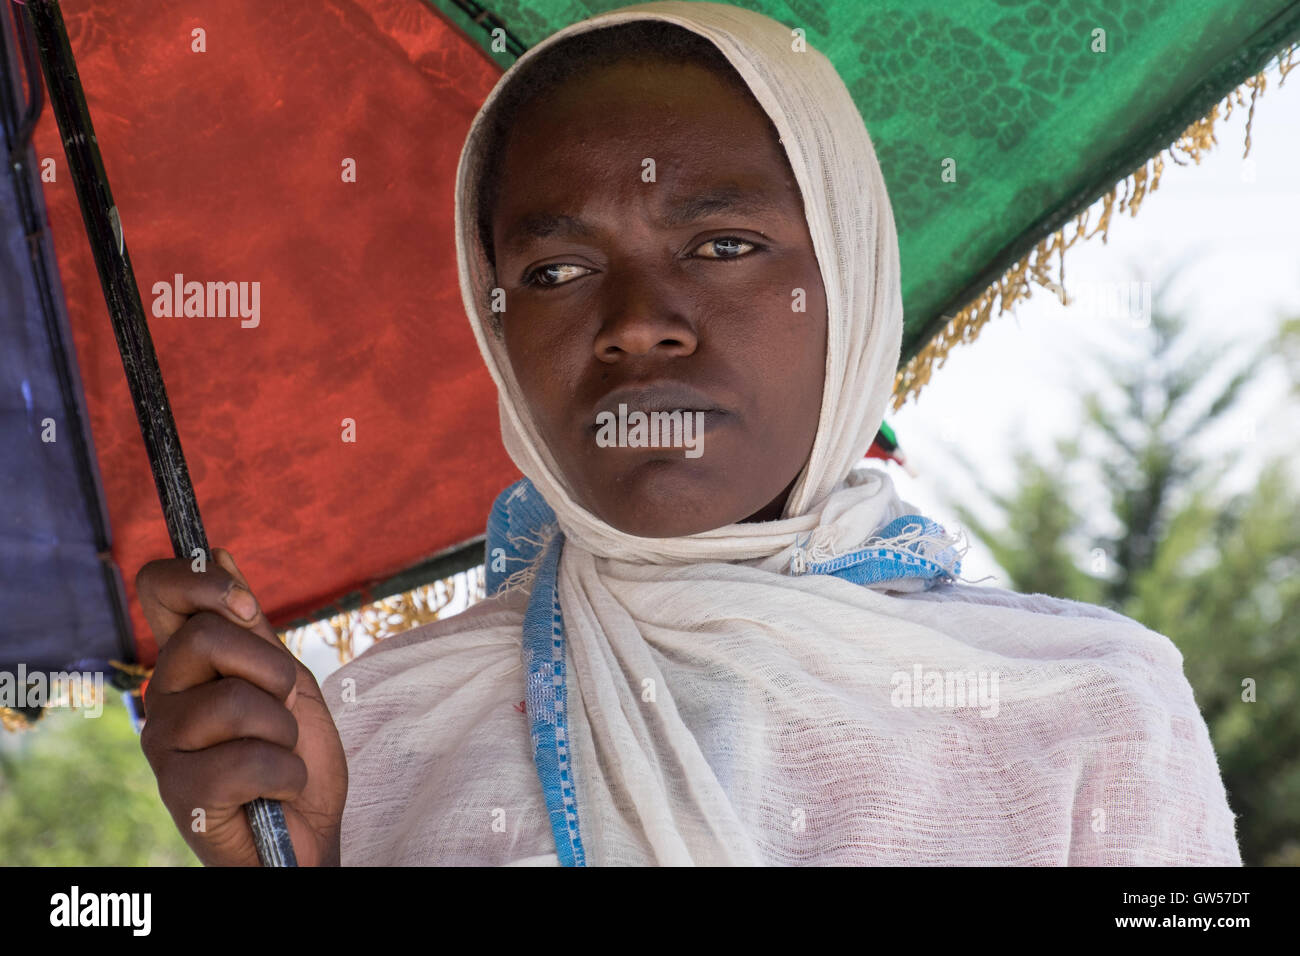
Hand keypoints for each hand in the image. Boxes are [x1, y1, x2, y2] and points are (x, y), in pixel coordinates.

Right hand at [135, 548, 346, 865]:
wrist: (306, 834)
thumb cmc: (294, 755)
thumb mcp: (285, 679)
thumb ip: (251, 626)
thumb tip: (218, 552)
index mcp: (186, 663)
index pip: (159, 589)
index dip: (200, 582)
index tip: (246, 607)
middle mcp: (162, 697)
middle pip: (208, 636)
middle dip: (272, 672)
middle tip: (283, 710)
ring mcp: (164, 745)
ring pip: (236, 701)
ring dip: (285, 733)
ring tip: (279, 756)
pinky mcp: (180, 792)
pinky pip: (250, 759)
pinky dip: (288, 775)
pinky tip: (276, 791)